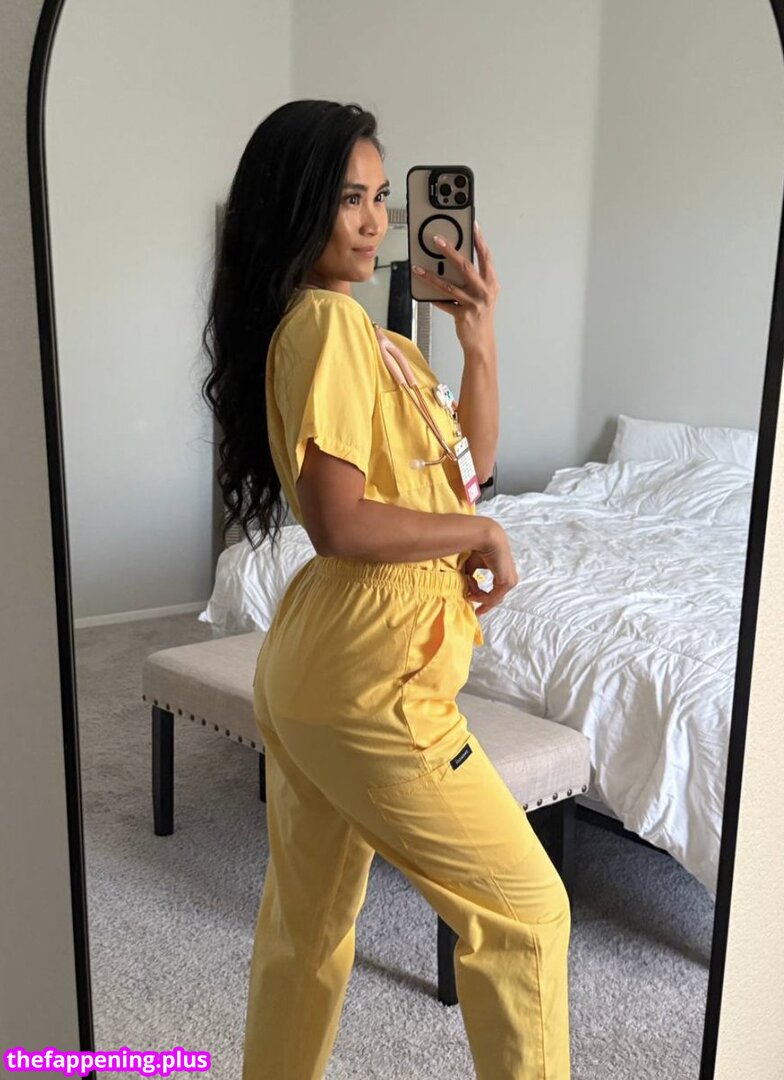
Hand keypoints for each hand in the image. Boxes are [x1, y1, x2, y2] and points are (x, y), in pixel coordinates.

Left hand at [412, 221, 499, 355]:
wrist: (481, 343)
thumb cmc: (480, 316)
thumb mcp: (482, 294)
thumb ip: (473, 278)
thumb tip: (454, 259)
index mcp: (491, 283)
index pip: (485, 256)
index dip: (479, 239)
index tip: (472, 224)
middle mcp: (484, 291)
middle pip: (465, 266)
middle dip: (450, 251)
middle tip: (436, 240)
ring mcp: (474, 303)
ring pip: (449, 285)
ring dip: (431, 276)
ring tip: (418, 268)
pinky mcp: (463, 315)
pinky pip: (444, 303)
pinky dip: (433, 297)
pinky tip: (422, 291)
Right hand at [464, 519, 517, 615]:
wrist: (487, 538)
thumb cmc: (479, 548)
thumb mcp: (473, 566)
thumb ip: (471, 578)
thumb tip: (468, 590)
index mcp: (504, 573)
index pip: (497, 591)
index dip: (484, 598)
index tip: (472, 600)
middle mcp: (510, 578)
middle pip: (497, 598)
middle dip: (484, 603)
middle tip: (473, 608)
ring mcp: (510, 581)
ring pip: (494, 599)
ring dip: (479, 597)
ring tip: (468, 594)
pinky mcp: (507, 582)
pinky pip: (493, 597)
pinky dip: (481, 596)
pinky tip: (472, 593)